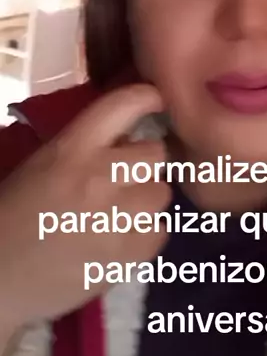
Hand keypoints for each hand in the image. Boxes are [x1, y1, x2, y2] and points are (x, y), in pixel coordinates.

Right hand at [0, 85, 170, 328]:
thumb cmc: (12, 216)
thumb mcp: (43, 164)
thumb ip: (86, 148)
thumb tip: (128, 142)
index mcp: (71, 148)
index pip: (123, 105)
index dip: (146, 99)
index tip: (156, 102)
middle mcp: (100, 176)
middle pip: (155, 154)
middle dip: (143, 165)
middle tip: (124, 180)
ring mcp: (117, 217)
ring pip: (161, 194)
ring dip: (145, 202)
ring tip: (120, 215)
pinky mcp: (127, 256)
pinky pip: (160, 232)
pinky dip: (145, 236)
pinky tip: (120, 241)